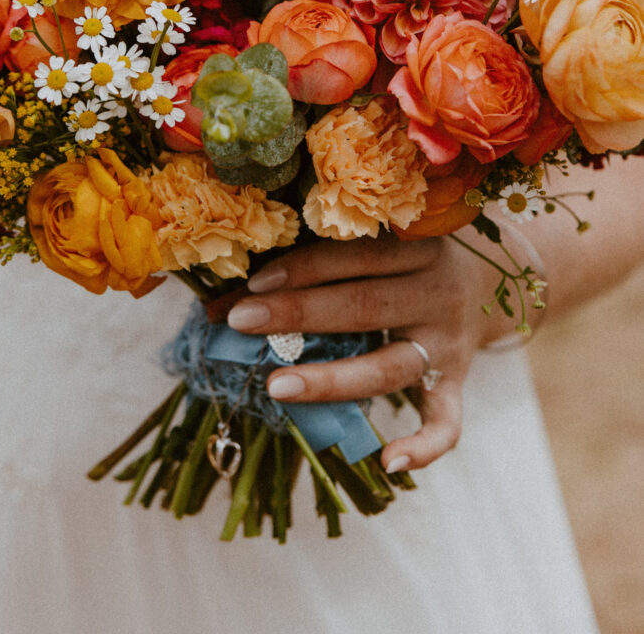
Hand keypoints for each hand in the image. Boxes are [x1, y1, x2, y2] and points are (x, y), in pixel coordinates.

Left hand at [227, 231, 504, 473]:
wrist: (489, 280)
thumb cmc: (404, 260)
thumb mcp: (375, 248)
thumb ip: (312, 265)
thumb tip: (221, 303)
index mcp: (417, 247)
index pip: (355, 256)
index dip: (303, 268)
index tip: (253, 285)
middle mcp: (437, 292)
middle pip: (364, 306)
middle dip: (298, 314)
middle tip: (240, 322)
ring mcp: (449, 342)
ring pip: (390, 366)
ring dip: (331, 379)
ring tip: (276, 388)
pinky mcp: (457, 382)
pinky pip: (447, 421)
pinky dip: (424, 446)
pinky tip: (387, 463)